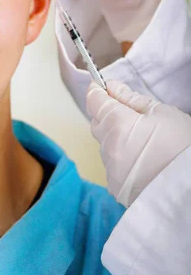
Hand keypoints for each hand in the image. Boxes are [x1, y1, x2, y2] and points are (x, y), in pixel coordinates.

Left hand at [86, 80, 190, 206]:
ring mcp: (110, 169)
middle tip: (129, 115)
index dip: (98, 92)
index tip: (102, 87)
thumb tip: (112, 88)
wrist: (189, 187)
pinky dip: (122, 160)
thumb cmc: (181, 147)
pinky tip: (142, 161)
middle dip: (107, 115)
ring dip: (116, 139)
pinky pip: (112, 166)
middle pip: (98, 123)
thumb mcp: (162, 113)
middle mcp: (108, 146)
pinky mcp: (115, 187)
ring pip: (105, 146)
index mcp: (117, 123)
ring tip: (143, 142)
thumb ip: (131, 99)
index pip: (94, 101)